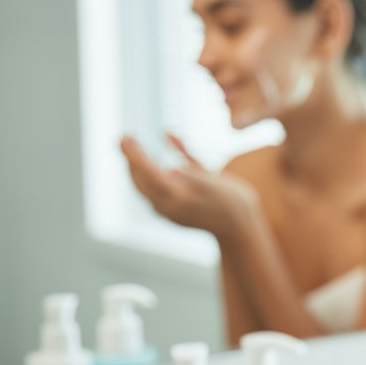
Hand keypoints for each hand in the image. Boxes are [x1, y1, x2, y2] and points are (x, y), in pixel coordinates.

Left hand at [121, 134, 258, 239]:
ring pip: (146, 186)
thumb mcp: (214, 184)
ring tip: (134, 148)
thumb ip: (192, 174)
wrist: (240, 227)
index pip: (146, 172)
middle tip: (125, 138)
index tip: (125, 137)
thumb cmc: (232, 203)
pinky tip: (163, 147)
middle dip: (131, 158)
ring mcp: (170, 209)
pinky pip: (158, 188)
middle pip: (141, 180)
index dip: (134, 153)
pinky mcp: (176, 209)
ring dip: (137, 167)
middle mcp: (168, 205)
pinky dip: (152, 172)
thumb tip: (170, 171)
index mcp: (176, 196)